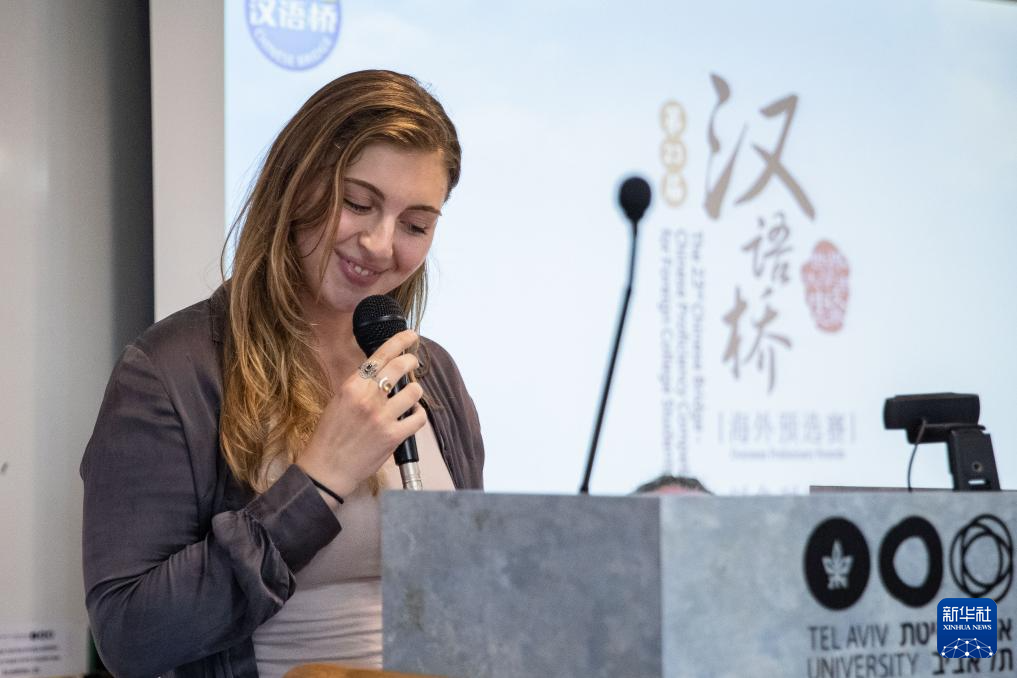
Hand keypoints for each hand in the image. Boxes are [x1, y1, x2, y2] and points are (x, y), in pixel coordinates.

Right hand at [298, 329, 425, 497]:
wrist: (327, 469)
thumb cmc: (330, 436)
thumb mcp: (338, 401)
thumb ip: (360, 386)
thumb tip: (383, 372)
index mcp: (352, 386)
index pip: (381, 355)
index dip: (400, 341)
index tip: (410, 336)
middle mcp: (368, 398)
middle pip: (401, 367)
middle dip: (412, 360)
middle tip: (413, 361)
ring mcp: (383, 417)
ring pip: (415, 391)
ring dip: (416, 391)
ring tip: (410, 396)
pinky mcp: (394, 436)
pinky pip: (419, 418)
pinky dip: (418, 414)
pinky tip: (411, 415)